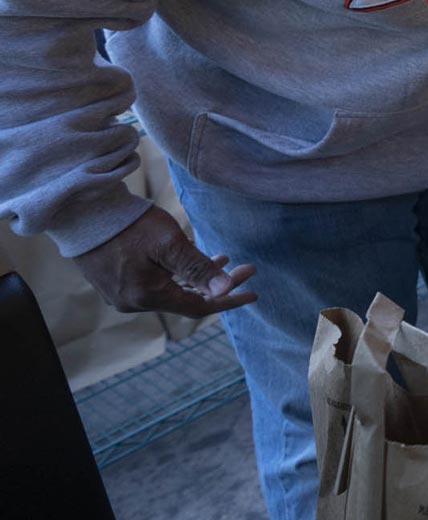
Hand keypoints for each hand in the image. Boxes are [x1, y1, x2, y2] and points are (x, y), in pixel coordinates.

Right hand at [73, 205, 256, 316]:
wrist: (81, 213)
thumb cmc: (128, 225)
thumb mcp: (170, 243)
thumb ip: (198, 268)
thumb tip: (226, 290)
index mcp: (148, 297)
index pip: (199, 307)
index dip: (228, 301)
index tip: (254, 292)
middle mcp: (133, 302)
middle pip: (186, 299)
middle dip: (218, 284)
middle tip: (244, 268)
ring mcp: (121, 294)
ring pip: (171, 290)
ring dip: (198, 277)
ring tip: (223, 258)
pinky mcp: (114, 282)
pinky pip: (154, 284)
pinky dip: (176, 274)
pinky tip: (189, 257)